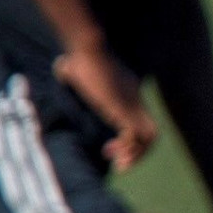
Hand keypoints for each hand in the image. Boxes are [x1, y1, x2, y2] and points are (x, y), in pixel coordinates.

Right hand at [54, 41, 156, 172]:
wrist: (87, 48)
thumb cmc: (79, 56)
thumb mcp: (76, 67)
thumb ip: (71, 71)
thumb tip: (60, 67)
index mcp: (129, 94)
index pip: (142, 123)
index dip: (129, 140)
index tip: (109, 148)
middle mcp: (136, 101)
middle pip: (152, 134)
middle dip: (138, 153)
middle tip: (118, 163)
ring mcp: (132, 105)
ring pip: (150, 137)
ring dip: (135, 155)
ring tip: (118, 164)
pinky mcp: (123, 108)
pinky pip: (136, 134)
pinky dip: (128, 147)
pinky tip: (110, 151)